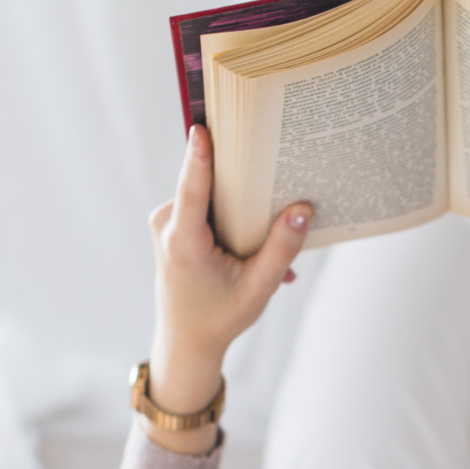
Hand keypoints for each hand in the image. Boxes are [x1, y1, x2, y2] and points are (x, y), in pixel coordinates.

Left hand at [145, 126, 311, 423]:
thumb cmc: (220, 318)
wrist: (186, 340)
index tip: (202, 127)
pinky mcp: (171, 221)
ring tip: (268, 237)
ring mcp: (166, 221)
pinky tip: (253, 248)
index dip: (200, 157)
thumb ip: (281, 250)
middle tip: (281, 181)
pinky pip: (206, 205)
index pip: (193, 189)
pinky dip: (232, 220)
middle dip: (246, 187)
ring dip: (242, 211)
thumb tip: (303, 210)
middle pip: (210, 185)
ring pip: (210, 195)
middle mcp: (167, 224)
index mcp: (183, 242)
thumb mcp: (258, 289)